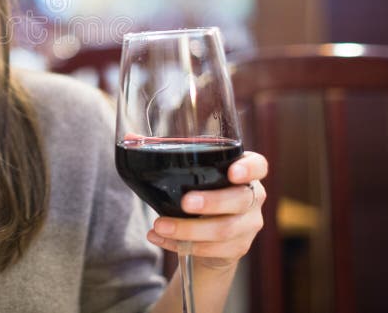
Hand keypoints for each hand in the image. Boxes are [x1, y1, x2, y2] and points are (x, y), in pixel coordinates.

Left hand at [146, 151, 267, 271]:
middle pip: (239, 200)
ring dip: (189, 229)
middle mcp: (251, 197)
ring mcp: (248, 224)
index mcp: (243, 171)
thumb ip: (162, 152)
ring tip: (159, 226)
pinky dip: (182, 245)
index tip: (233, 172)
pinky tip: (159, 239)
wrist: (209, 236)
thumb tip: (129, 137)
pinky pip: (213, 250)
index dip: (249, 168)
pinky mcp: (238, 248)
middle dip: (212, 202)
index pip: (259, 165)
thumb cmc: (197, 192)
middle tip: (185, 202)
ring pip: (225, 230)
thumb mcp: (187, 173)